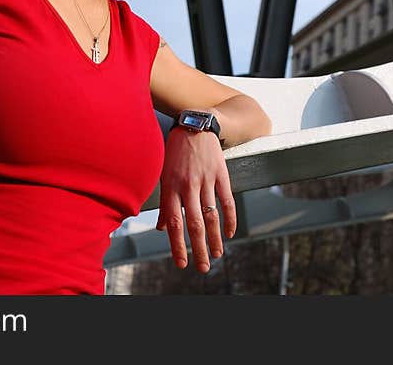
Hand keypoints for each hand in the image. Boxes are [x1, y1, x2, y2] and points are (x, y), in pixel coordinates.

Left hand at [155, 126, 235, 272]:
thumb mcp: (163, 174)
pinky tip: (230, 233)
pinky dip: (230, 218)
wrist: (194, 124)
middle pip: (194, 224)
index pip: (175, 222)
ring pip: (212, 215)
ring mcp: (206, 179)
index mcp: (171, 186)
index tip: (182, 263)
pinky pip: (227, 200)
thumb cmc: (174, 151)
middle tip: (202, 267)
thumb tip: (162, 228)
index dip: (178, 245)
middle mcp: (188, 185)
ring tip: (217, 255)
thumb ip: (164, 202)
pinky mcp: (221, 174)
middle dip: (199, 249)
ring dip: (215, 238)